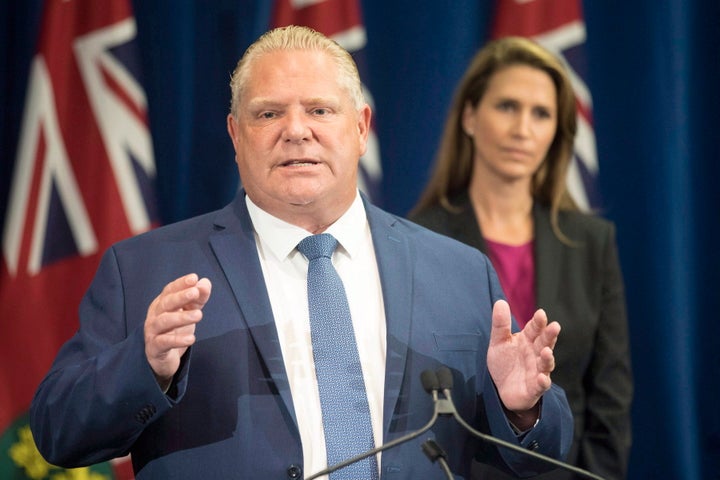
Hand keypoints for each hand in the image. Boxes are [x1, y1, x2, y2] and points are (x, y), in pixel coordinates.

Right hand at [144, 273, 211, 388]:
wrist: (161, 358)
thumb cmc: (174, 330)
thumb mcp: (188, 312)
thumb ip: (197, 298)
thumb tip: (205, 283)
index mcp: (162, 304)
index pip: (169, 290)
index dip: (181, 284)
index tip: (194, 278)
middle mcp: (155, 315)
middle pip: (166, 303)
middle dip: (180, 297)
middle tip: (195, 292)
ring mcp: (153, 332)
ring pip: (164, 321)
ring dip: (182, 317)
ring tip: (199, 315)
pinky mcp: (155, 348)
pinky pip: (164, 342)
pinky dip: (177, 340)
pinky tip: (191, 338)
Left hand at [487, 300, 559, 421]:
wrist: (501, 389)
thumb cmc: (504, 363)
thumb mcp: (498, 342)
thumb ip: (500, 324)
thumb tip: (500, 301)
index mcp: (527, 341)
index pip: (534, 329)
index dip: (538, 322)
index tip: (541, 313)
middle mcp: (535, 354)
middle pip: (544, 343)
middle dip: (549, 336)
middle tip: (554, 326)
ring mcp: (537, 371)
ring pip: (546, 364)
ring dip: (547, 358)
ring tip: (546, 351)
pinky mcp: (534, 388)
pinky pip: (541, 385)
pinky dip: (543, 382)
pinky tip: (542, 377)